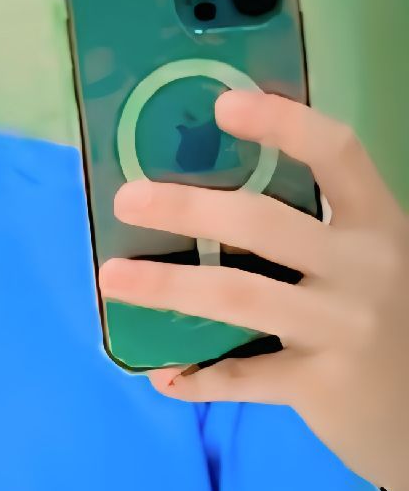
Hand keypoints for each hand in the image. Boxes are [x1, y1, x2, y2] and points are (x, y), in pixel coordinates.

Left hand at [98, 90, 408, 490]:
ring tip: (112, 278)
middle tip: (127, 200)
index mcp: (377, 221)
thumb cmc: (378, 313)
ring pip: (239, 296)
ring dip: (168, 287)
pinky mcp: (323, 386)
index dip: (283, 123)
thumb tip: (197, 181)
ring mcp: (344, 328)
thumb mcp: (364, 255)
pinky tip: (161, 372)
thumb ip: (308, 223)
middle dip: (188, 207)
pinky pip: (242, 377)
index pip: (338, 153)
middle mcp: (365, 267)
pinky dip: (196, 376)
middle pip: (265, 223)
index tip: (224, 103)